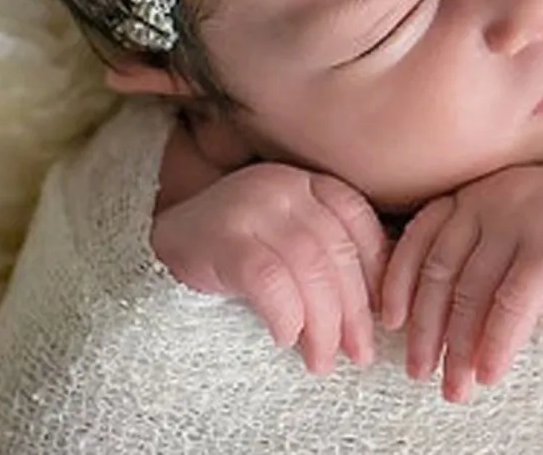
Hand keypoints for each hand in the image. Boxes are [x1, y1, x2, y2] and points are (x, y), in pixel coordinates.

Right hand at [151, 163, 388, 373]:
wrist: (160, 244)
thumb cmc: (237, 249)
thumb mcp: (288, 237)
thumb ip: (327, 253)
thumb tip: (377, 307)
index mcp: (307, 181)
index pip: (359, 220)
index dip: (376, 270)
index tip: (382, 315)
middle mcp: (283, 186)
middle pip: (336, 249)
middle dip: (353, 308)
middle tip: (359, 354)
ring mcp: (251, 208)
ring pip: (308, 265)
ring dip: (323, 321)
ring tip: (322, 360)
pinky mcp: (223, 238)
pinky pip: (269, 279)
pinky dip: (285, 314)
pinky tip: (285, 338)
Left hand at [380, 160, 542, 402]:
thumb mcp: (523, 222)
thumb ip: (485, 245)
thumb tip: (443, 309)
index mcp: (478, 192)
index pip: (422, 236)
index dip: (400, 281)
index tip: (392, 322)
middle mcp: (492, 198)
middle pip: (442, 269)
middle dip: (426, 326)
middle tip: (419, 371)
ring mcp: (523, 217)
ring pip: (474, 291)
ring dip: (460, 347)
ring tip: (455, 388)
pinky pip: (514, 301)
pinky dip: (498, 341)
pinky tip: (491, 373)